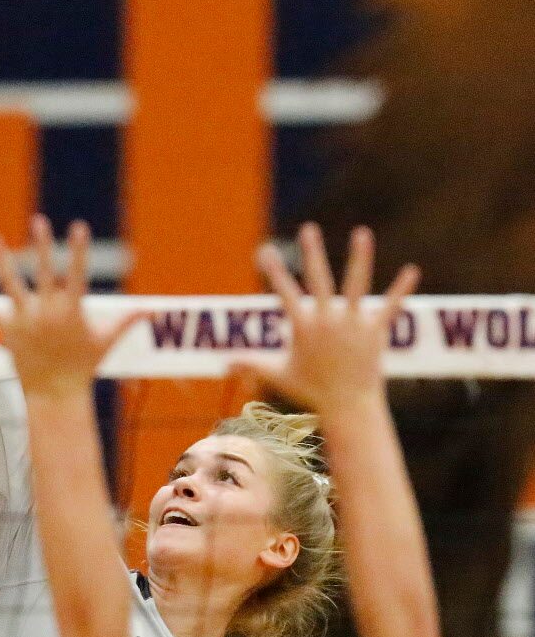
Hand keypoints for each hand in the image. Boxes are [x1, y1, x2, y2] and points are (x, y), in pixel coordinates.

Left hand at [0, 215, 145, 397]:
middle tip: (39, 220)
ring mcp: (26, 321)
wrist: (56, 393)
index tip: (79, 226)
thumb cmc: (83, 367)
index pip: (78, 273)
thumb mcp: (106, 342)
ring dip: (3, 261)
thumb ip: (126, 320)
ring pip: (12, 285)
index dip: (79, 250)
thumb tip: (153, 310)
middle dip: (43, 246)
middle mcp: (48, 312)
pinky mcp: (9, 332)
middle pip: (45, 272)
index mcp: (72, 311)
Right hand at [233, 223, 418, 414]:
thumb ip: (253, 365)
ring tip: (362, 233)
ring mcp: (353, 325)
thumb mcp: (279, 377)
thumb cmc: (311, 393)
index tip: (265, 250)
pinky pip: (390, 307)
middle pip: (318, 279)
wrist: (347, 407)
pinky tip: (412, 271)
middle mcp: (327, 320)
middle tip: (309, 229)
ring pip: (357, 284)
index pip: (284, 292)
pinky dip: (401, 289)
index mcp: (303, 327)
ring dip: (360, 257)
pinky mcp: (375, 333)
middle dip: (312, 252)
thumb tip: (225, 365)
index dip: (273, 270)